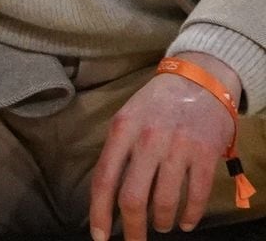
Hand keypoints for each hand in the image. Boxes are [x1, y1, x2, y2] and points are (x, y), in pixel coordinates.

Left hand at [89, 52, 240, 240]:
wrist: (198, 79)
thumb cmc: (156, 102)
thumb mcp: (128, 117)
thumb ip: (118, 149)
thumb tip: (106, 191)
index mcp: (122, 130)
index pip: (104, 178)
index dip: (99, 212)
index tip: (99, 236)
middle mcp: (146, 140)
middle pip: (132, 197)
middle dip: (131, 229)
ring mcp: (177, 148)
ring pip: (164, 202)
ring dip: (161, 222)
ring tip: (160, 225)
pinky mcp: (204, 154)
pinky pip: (196, 196)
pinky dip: (190, 216)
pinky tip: (185, 222)